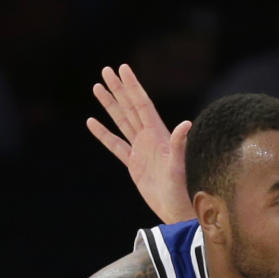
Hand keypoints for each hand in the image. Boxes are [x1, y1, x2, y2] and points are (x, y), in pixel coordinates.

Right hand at [86, 64, 194, 222]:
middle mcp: (149, 138)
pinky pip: (115, 144)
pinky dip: (103, 133)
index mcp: (158, 134)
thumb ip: (179, 143)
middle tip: (106, 69)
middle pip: (130, 107)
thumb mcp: (178, 165)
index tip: (122, 68)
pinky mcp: (133, 164)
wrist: (174, 209)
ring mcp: (140, 149)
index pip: (142, 104)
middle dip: (118, 88)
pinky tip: (92, 122)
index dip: (132, 86)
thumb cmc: (180, 188)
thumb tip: (186, 123)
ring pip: (122, 121)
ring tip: (97, 87)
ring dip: (110, 105)